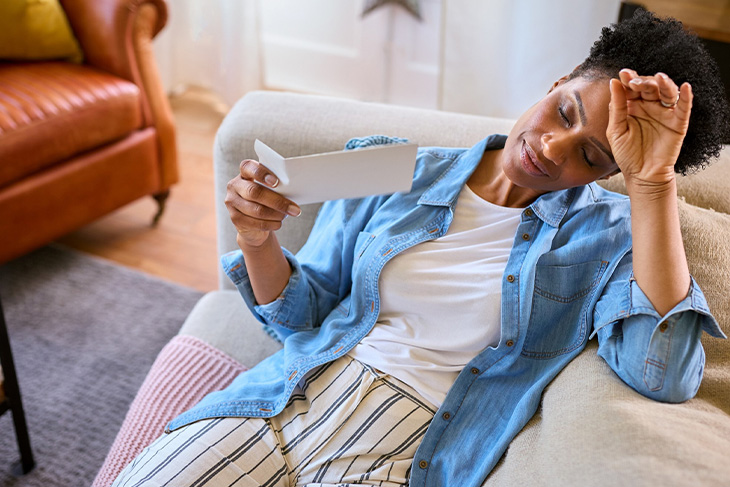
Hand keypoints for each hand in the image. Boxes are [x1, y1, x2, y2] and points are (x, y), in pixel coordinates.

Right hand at [225, 159, 300, 248]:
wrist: (253, 222)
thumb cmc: (266, 200)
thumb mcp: (270, 190)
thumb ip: (276, 186)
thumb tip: (293, 191)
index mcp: (244, 173)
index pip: (248, 167)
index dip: (261, 173)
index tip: (276, 182)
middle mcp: (234, 185)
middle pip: (255, 192)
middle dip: (277, 202)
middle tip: (295, 209)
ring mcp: (232, 202)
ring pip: (257, 210)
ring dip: (276, 215)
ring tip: (287, 216)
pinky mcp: (235, 218)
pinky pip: (256, 223)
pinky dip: (271, 224)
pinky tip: (278, 223)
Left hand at [606, 69, 692, 189]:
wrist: (641, 175)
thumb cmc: (626, 154)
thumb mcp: (616, 130)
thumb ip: (616, 107)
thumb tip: (613, 82)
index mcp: (632, 106)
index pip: (632, 88)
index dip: (629, 79)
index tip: (623, 74)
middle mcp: (649, 106)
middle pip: (650, 86)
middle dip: (643, 81)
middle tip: (635, 82)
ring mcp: (664, 113)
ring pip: (667, 92)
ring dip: (664, 84)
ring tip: (659, 78)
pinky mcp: (677, 122)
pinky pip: (683, 107)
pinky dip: (686, 97)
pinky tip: (685, 87)